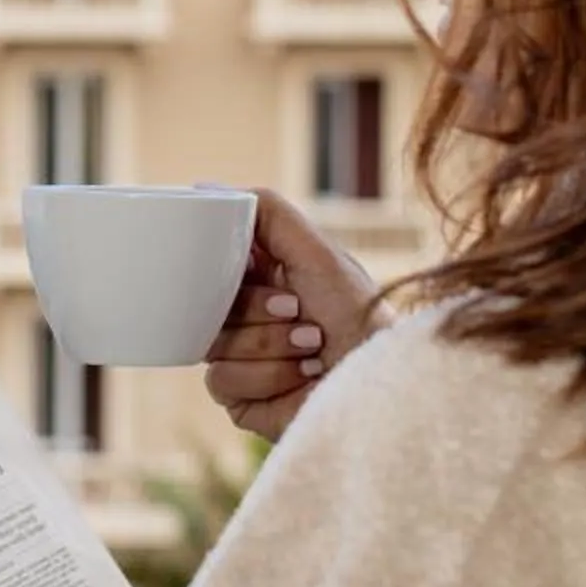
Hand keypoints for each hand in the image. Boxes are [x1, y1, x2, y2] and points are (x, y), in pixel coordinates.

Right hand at [203, 189, 392, 441]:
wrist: (380, 383)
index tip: (256, 271)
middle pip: (207, 303)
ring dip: (269, 345)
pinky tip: (301, 377)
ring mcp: (239, 358)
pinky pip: (221, 379)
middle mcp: (246, 317)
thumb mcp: (318, 253)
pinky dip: (266, 377)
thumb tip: (205, 188)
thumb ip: (267, 214)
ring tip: (312, 348)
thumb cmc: (359, 317)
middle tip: (296, 310)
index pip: (210, 262)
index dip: (224, 266)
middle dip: (258, 309)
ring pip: (212, 343)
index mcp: (261, 278)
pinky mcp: (239, 398)